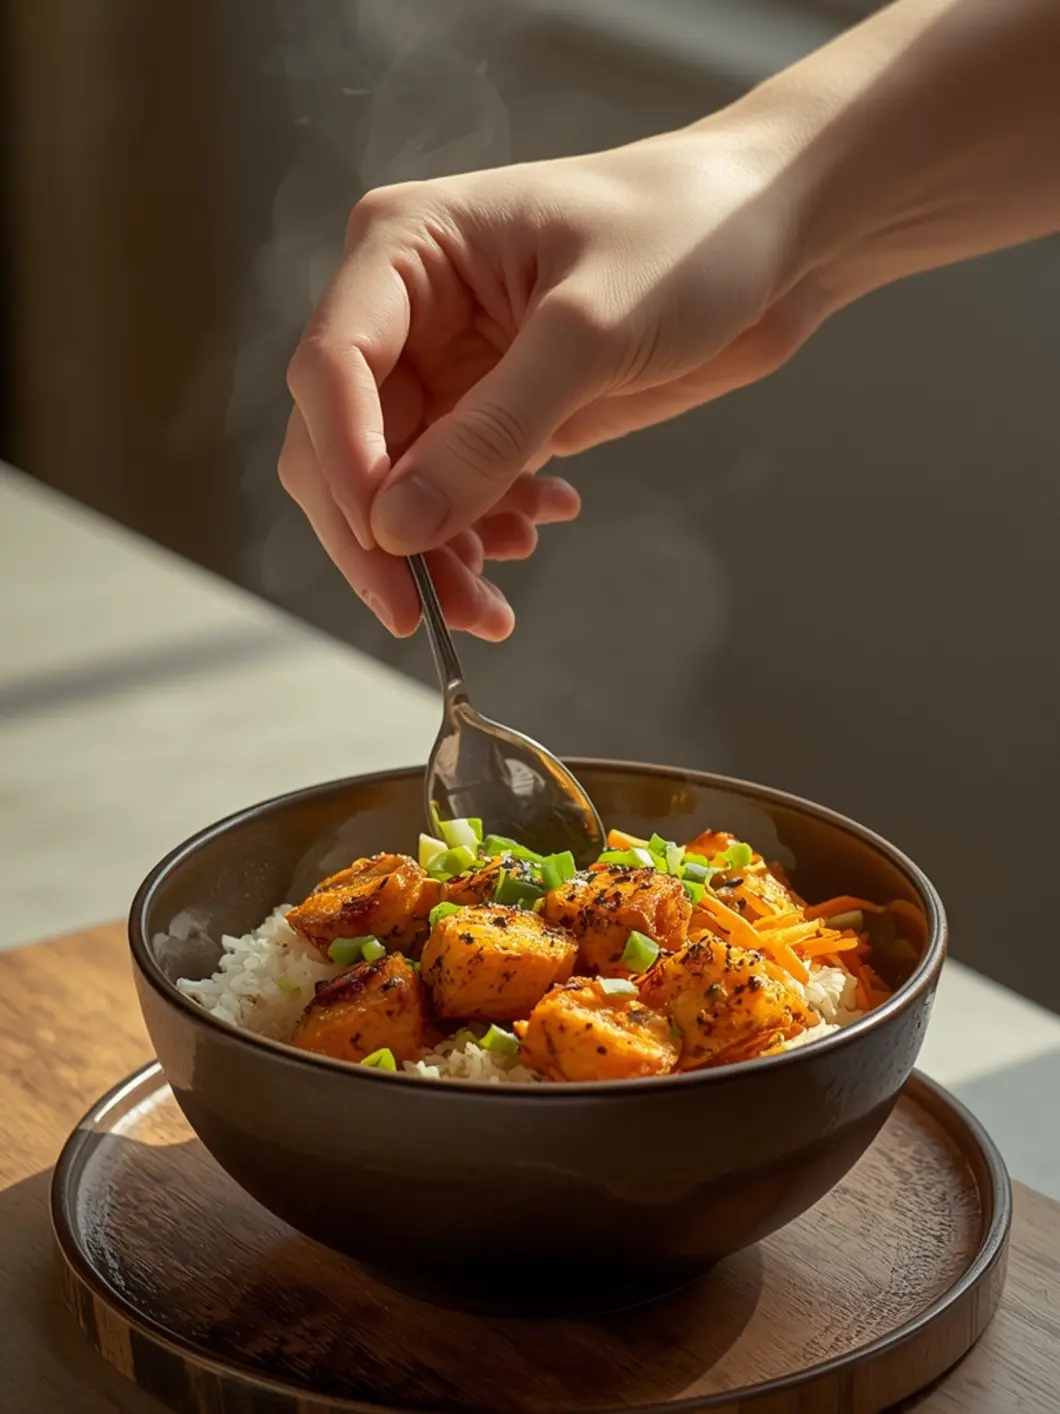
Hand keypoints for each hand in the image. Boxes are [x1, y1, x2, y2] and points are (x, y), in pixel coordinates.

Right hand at [281, 120, 830, 637]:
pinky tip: (542, 523)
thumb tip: (398, 525)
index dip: (345, 467)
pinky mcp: (492, 411)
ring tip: (495, 603)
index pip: (330, 369)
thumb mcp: (592, 331)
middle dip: (382, 536)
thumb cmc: (691, 238)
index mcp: (406, 248)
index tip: (387, 550)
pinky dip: (482, 528)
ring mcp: (448, 366)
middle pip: (345, 443)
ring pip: (395, 486)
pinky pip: (454, 492)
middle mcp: (408, 309)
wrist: (771, 240)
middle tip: (429, 615)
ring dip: (434, 552)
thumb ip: (493, 431)